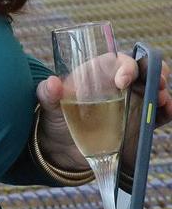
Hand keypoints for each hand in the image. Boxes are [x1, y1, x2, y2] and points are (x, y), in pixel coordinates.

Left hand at [35, 53, 170, 169]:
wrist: (62, 147)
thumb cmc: (56, 116)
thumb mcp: (48, 104)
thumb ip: (48, 93)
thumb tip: (52, 84)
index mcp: (98, 73)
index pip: (118, 61)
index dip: (125, 66)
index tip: (122, 82)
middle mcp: (119, 84)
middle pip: (145, 70)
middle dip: (156, 72)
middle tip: (158, 82)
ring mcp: (131, 102)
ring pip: (154, 90)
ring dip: (161, 92)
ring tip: (160, 99)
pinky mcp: (138, 122)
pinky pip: (157, 114)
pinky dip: (166, 111)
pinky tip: (167, 111)